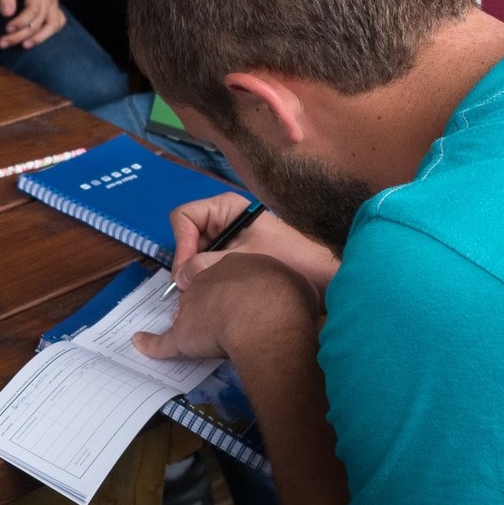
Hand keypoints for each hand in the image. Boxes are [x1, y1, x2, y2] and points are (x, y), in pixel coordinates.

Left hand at [0, 0, 65, 48]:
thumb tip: (6, 14)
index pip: (33, 10)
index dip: (20, 22)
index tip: (6, 29)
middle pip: (39, 21)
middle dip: (21, 35)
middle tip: (3, 43)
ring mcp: (54, 2)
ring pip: (53, 25)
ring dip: (38, 38)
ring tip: (23, 46)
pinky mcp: (54, 7)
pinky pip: (59, 22)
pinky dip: (50, 32)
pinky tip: (36, 39)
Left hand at [133, 251, 319, 362]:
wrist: (263, 316)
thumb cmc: (281, 296)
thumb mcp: (290, 279)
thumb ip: (284, 284)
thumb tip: (294, 291)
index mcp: (233, 263)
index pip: (220, 268)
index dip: (226, 283)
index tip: (237, 296)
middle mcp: (207, 281)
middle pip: (200, 289)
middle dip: (210, 301)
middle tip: (230, 318)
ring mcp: (191, 307)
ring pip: (187, 313)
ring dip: (194, 322)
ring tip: (206, 336)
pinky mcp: (182, 335)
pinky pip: (161, 342)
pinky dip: (151, 344)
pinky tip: (141, 343)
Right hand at [169, 193, 341, 296]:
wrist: (322, 276)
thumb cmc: (287, 258)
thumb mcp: (241, 258)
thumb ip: (207, 264)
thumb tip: (180, 278)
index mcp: (226, 208)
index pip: (184, 218)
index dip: (181, 244)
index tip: (186, 272)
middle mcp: (224, 220)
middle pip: (188, 238)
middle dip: (187, 263)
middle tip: (191, 290)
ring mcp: (230, 239)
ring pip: (197, 255)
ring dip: (198, 275)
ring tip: (205, 295)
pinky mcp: (236, 257)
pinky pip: (211, 266)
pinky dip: (210, 280)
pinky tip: (218, 296)